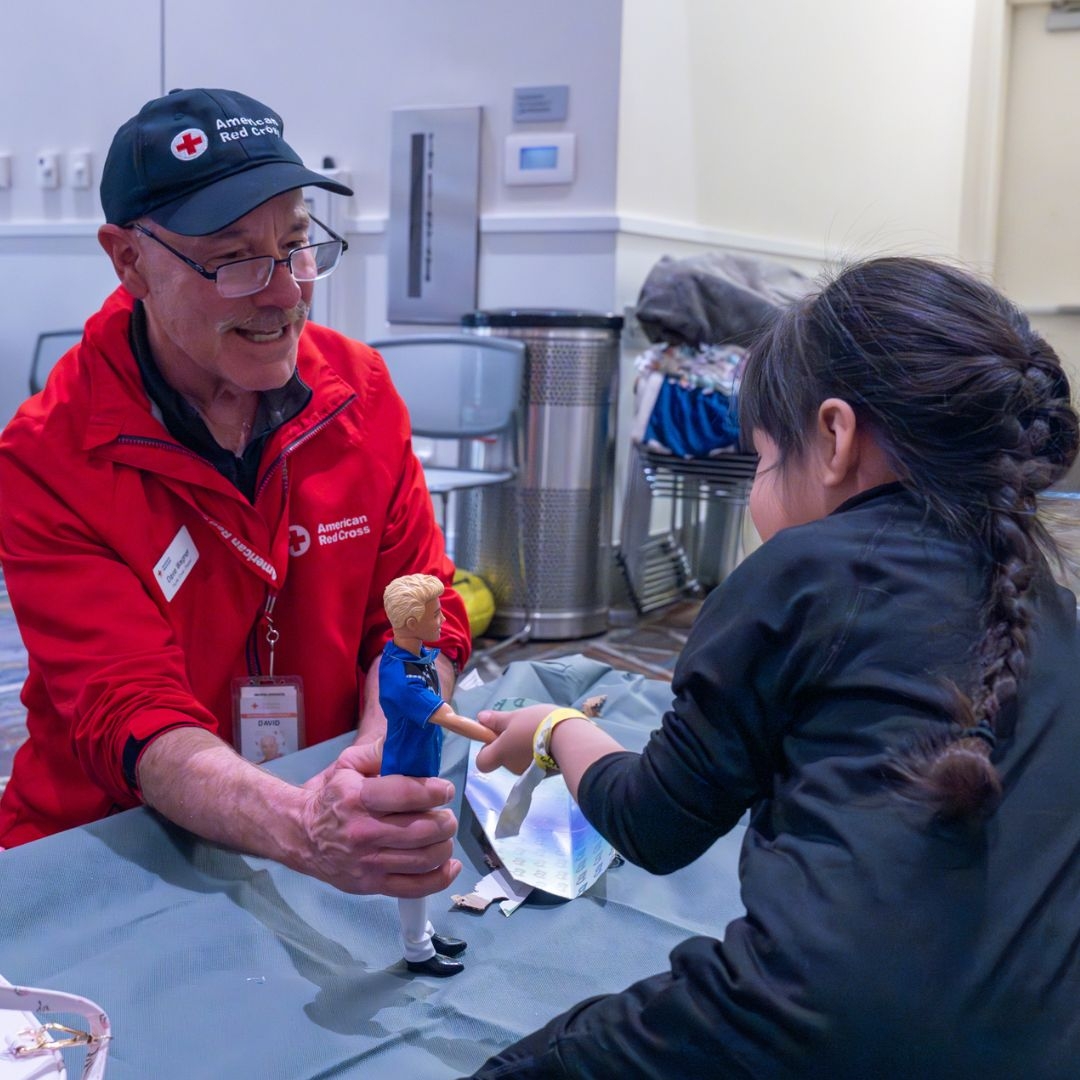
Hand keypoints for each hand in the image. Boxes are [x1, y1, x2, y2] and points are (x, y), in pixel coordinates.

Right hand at [297, 740, 461, 897]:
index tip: (445, 790)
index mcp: (359, 798)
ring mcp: (369, 863)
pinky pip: (415, 888)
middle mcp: (364, 832)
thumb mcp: (348, 765)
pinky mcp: (372, 885)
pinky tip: (449, 864)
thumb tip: (411, 740)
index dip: (435, 791)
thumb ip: (379, 752)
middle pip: (423, 830)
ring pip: (424, 858)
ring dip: (444, 845)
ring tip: (443, 833)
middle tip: (446, 814)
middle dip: (445, 820)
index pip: (407, 795)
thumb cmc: (330, 796)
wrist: (300, 835)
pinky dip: (440, 877)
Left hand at [475, 703, 555, 774]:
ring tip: (539, 731)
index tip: (497, 735)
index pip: (482, 761)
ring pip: (519, 759)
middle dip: (509, 744)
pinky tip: (548, 740)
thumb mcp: (515, 716)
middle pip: (503, 757)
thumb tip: (480, 718)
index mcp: (500, 754)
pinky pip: (534, 762)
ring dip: (524, 747)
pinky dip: (537, 753)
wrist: (570, 739)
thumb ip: (496, 720)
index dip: (486, 748)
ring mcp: (528, 772)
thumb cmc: (537, 724)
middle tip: (522, 727)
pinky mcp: (544, 773)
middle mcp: (511, 767)